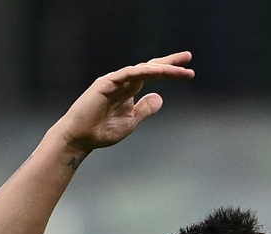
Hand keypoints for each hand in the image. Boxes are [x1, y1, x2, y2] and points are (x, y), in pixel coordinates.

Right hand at [56, 52, 194, 153]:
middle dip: (170, 62)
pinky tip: (159, 71)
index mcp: (129, 89)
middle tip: (189, 57)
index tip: (189, 71)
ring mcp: (114, 80)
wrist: (81, 138)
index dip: (170, 72)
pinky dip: (144, 72)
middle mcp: (123, 81)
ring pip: (142, 69)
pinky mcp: (106, 83)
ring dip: (162, 68)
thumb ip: (145, 108)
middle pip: (150, 67)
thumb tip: (160, 97)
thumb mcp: (132, 120)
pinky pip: (129, 74)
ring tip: (180, 69)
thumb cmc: (102, 130)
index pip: (153, 76)